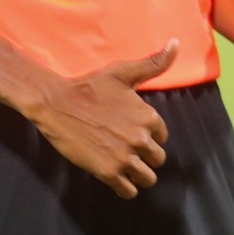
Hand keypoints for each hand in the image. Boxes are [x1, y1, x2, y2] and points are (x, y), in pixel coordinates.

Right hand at [25, 39, 178, 198]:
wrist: (56, 103)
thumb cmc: (89, 86)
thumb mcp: (122, 72)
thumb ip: (153, 63)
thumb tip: (176, 43)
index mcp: (148, 116)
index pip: (162, 137)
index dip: (148, 135)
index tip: (131, 131)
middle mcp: (141, 139)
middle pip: (157, 159)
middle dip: (144, 156)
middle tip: (125, 148)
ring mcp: (125, 158)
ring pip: (147, 178)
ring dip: (137, 174)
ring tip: (122, 164)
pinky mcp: (108, 172)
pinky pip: (129, 191)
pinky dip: (124, 187)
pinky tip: (115, 176)